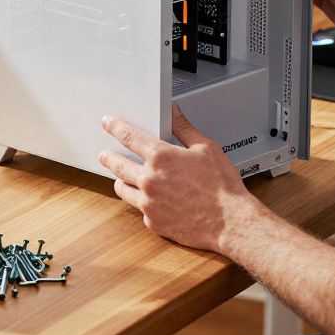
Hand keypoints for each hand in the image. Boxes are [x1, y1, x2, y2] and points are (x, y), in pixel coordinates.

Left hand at [98, 103, 260, 253]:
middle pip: (118, 165)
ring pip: (122, 189)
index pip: (129, 137)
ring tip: (121, 178)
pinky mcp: (153, 222)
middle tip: (104, 154)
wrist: (230, 221)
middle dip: (108, 157)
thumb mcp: (206, 148)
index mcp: (161, 157)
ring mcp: (149, 203)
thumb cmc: (222, 187)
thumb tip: (174, 112)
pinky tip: (147, 200)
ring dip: (120, 180)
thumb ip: (185, 128)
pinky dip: (141, 202)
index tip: (107, 124)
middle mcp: (149, 180)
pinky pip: (139, 209)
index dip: (115, 128)